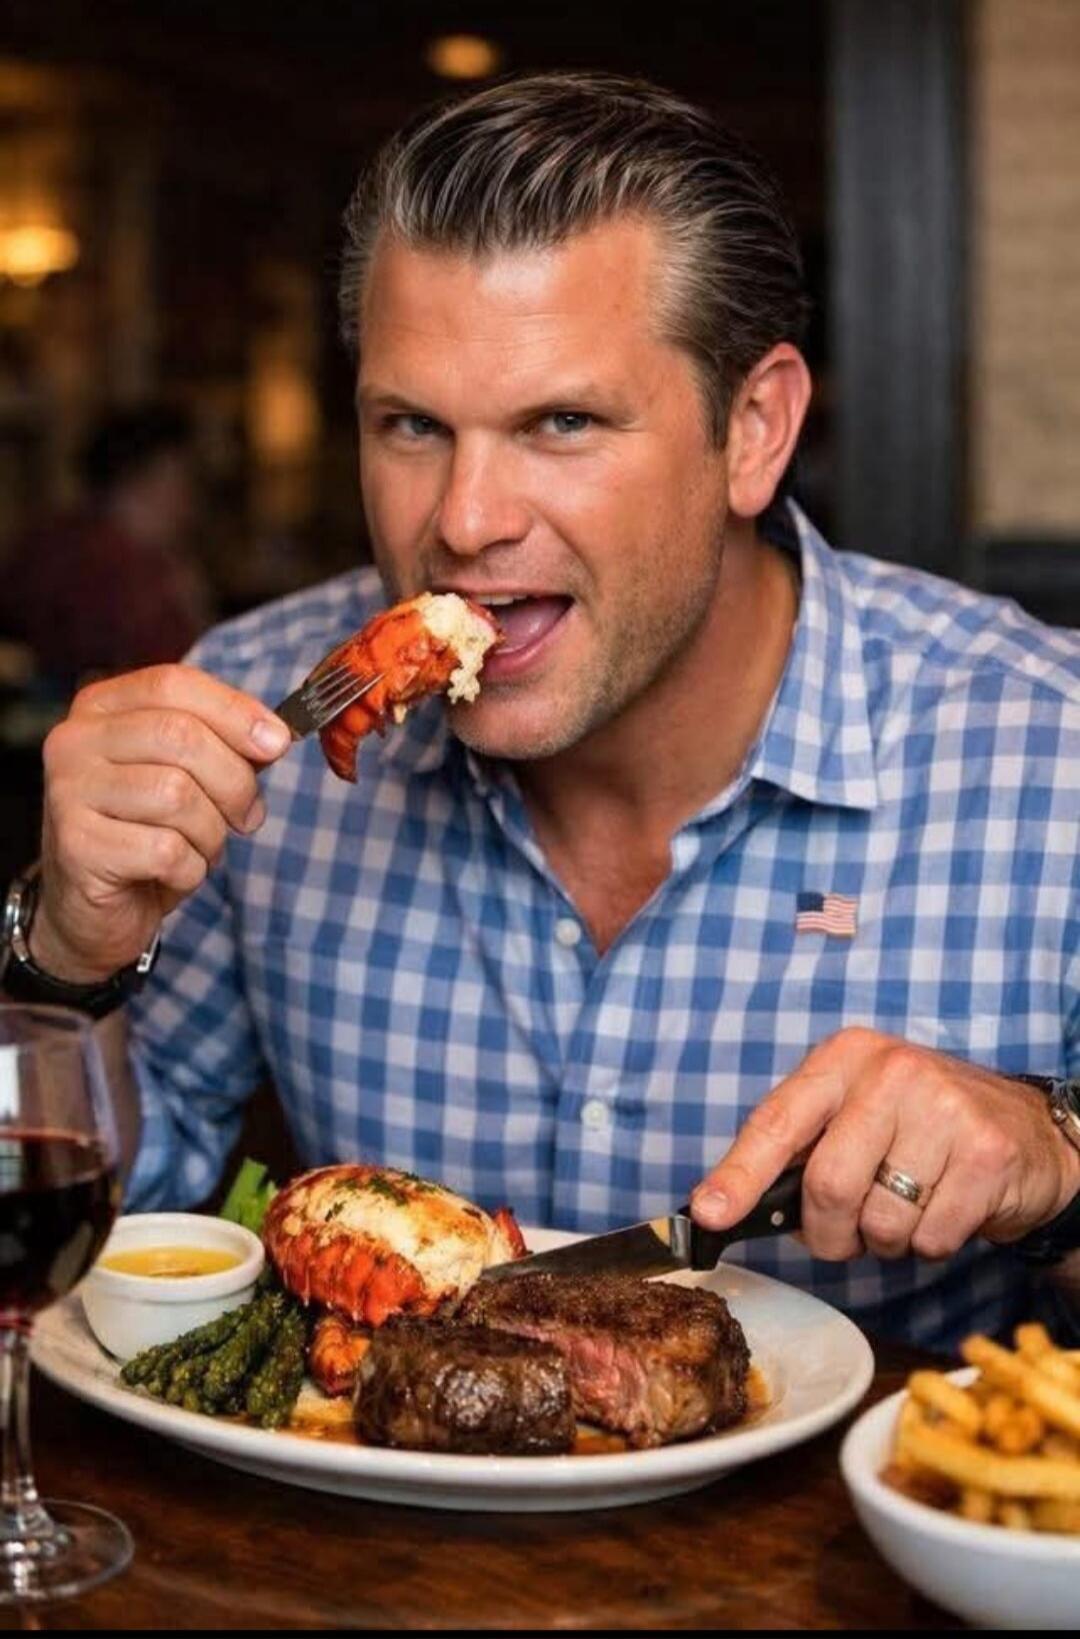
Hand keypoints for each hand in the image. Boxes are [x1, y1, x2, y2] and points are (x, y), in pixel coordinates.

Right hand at [34, 665, 291, 981]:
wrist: (92, 909)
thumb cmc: (146, 833)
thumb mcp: (187, 776)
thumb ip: (224, 746)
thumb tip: (274, 737)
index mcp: (101, 707)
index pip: (172, 683)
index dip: (234, 709)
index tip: (277, 742)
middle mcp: (74, 740)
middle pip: (180, 736)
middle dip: (234, 781)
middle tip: (248, 816)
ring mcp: (68, 792)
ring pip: (177, 795)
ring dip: (211, 832)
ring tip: (200, 848)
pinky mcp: (76, 845)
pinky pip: (166, 850)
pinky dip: (191, 869)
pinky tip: (174, 874)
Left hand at [691, 1028, 1079, 1260]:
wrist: (1026, 1129)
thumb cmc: (920, 1128)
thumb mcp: (855, 1113)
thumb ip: (798, 1149)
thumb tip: (724, 1204)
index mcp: (845, 1058)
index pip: (777, 1121)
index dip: (739, 1174)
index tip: (709, 1212)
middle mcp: (892, 1071)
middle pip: (827, 1184)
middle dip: (829, 1232)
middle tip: (845, 1235)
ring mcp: (944, 1108)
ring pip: (879, 1221)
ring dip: (885, 1241)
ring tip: (907, 1208)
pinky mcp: (986, 1153)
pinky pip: (931, 1237)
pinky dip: (929, 1244)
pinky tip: (945, 1209)